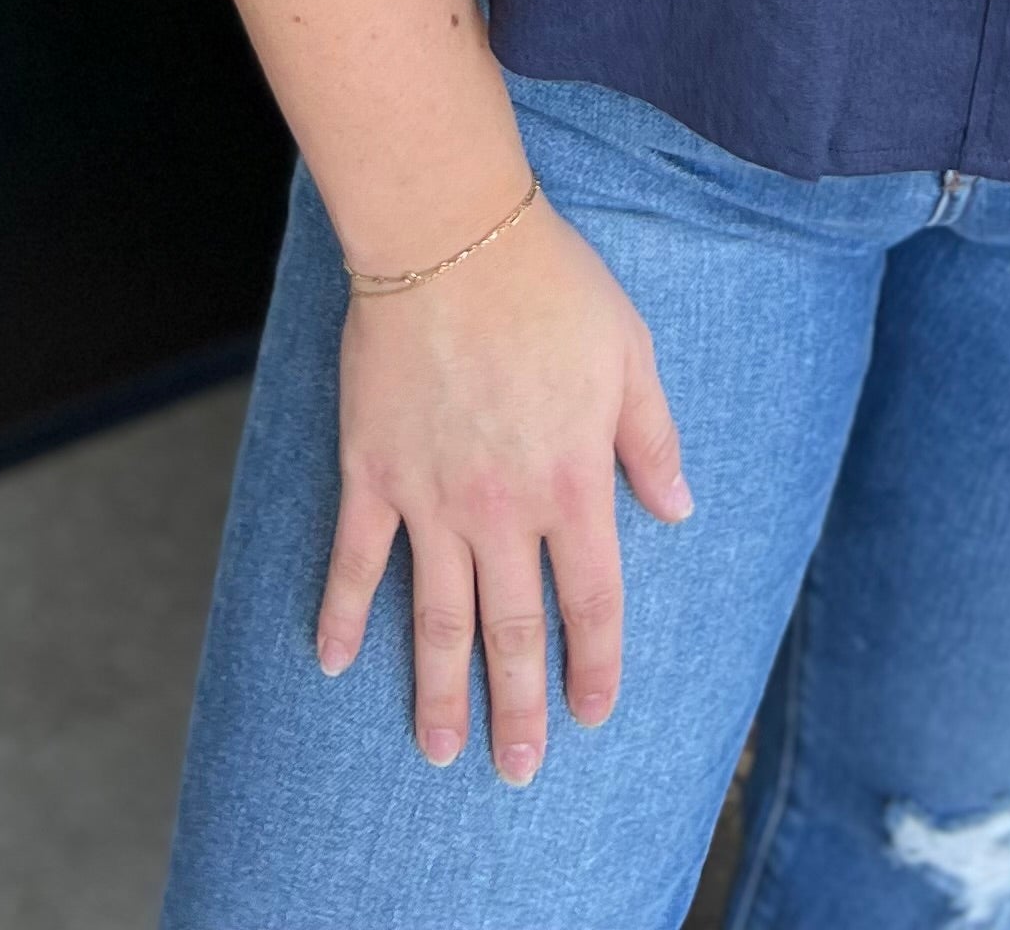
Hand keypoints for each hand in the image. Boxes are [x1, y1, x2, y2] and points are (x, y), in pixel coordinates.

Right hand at [314, 196, 692, 781]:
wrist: (450, 236)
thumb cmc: (551, 285)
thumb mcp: (631, 353)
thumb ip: (652, 439)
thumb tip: (678, 511)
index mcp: (574, 483)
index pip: (591, 602)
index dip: (593, 666)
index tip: (591, 715)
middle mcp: (504, 509)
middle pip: (512, 630)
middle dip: (517, 708)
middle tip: (516, 771)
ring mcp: (432, 497)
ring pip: (436, 617)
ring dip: (438, 690)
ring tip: (439, 750)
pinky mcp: (373, 472)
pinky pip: (354, 560)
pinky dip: (340, 615)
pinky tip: (331, 663)